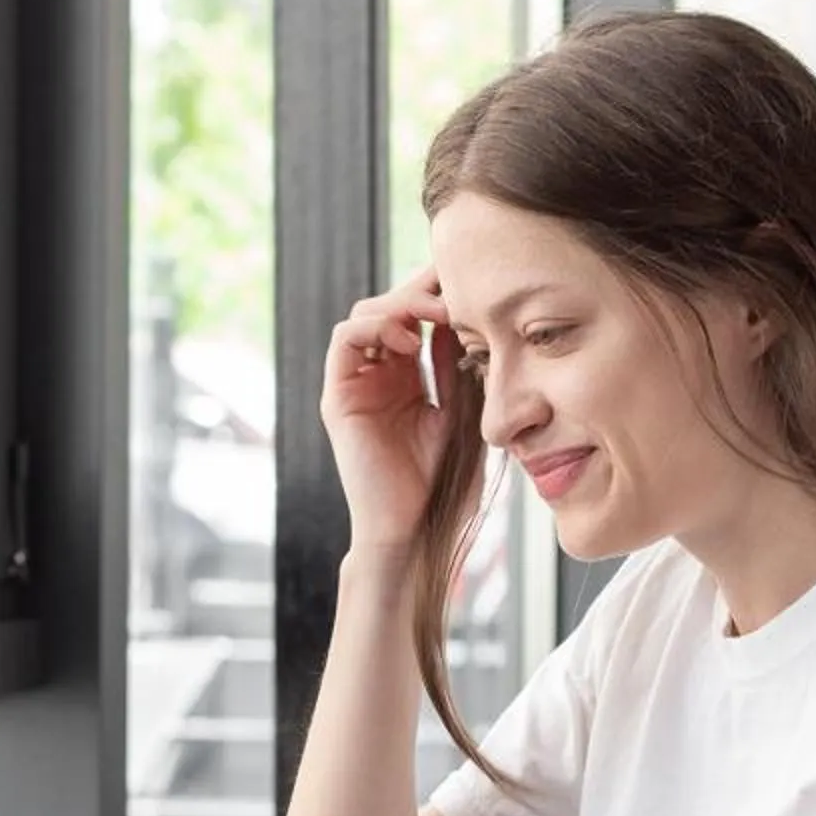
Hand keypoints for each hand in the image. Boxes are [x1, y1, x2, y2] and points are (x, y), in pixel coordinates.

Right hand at [318, 267, 464, 556]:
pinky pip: (345, 339)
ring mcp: (356, 384)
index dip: (440, 292)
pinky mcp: (338, 397)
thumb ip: (456, 366)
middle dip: (423, 288)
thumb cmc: (443, 484)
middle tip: (458, 286)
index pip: (418, 316)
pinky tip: (410, 339)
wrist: (415, 530)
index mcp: (408, 377)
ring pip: (367, 313)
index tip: (476, 285)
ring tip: (439, 313)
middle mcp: (378, 375)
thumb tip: (459, 314)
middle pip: (391, 305)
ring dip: (402, 303)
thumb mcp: (462, 411)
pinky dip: (375, 326)